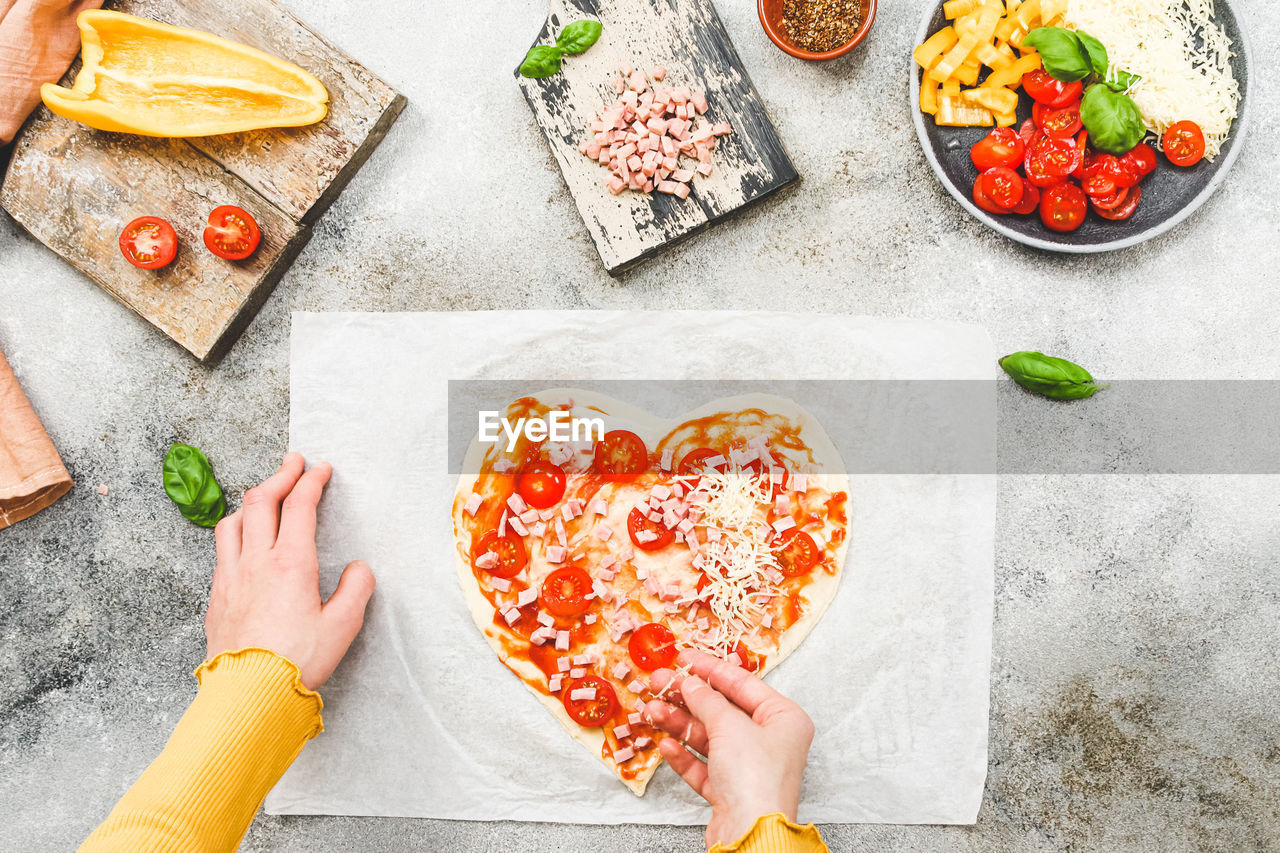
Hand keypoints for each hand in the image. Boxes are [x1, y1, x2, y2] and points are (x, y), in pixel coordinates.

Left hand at [206, 453, 374, 689]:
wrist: (249, 693)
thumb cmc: (296, 661)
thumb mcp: (343, 627)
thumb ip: (355, 590)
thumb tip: (358, 570)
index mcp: (291, 563)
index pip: (300, 505)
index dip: (312, 480)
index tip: (321, 469)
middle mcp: (256, 561)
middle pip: (262, 500)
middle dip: (280, 474)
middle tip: (294, 462)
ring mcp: (231, 577)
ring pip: (233, 521)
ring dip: (252, 500)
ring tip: (265, 496)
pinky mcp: (217, 596)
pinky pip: (221, 550)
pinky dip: (236, 531)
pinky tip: (243, 541)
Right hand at [645, 649, 814, 849]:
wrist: (750, 835)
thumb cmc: (755, 779)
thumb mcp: (729, 726)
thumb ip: (706, 700)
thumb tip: (691, 684)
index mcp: (784, 719)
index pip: (743, 684)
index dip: (710, 668)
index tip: (684, 657)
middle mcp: (770, 742)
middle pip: (722, 710)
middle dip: (687, 697)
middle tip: (658, 682)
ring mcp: (750, 768)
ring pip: (709, 738)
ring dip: (679, 724)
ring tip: (652, 711)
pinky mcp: (731, 791)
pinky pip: (704, 766)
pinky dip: (684, 755)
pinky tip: (666, 745)